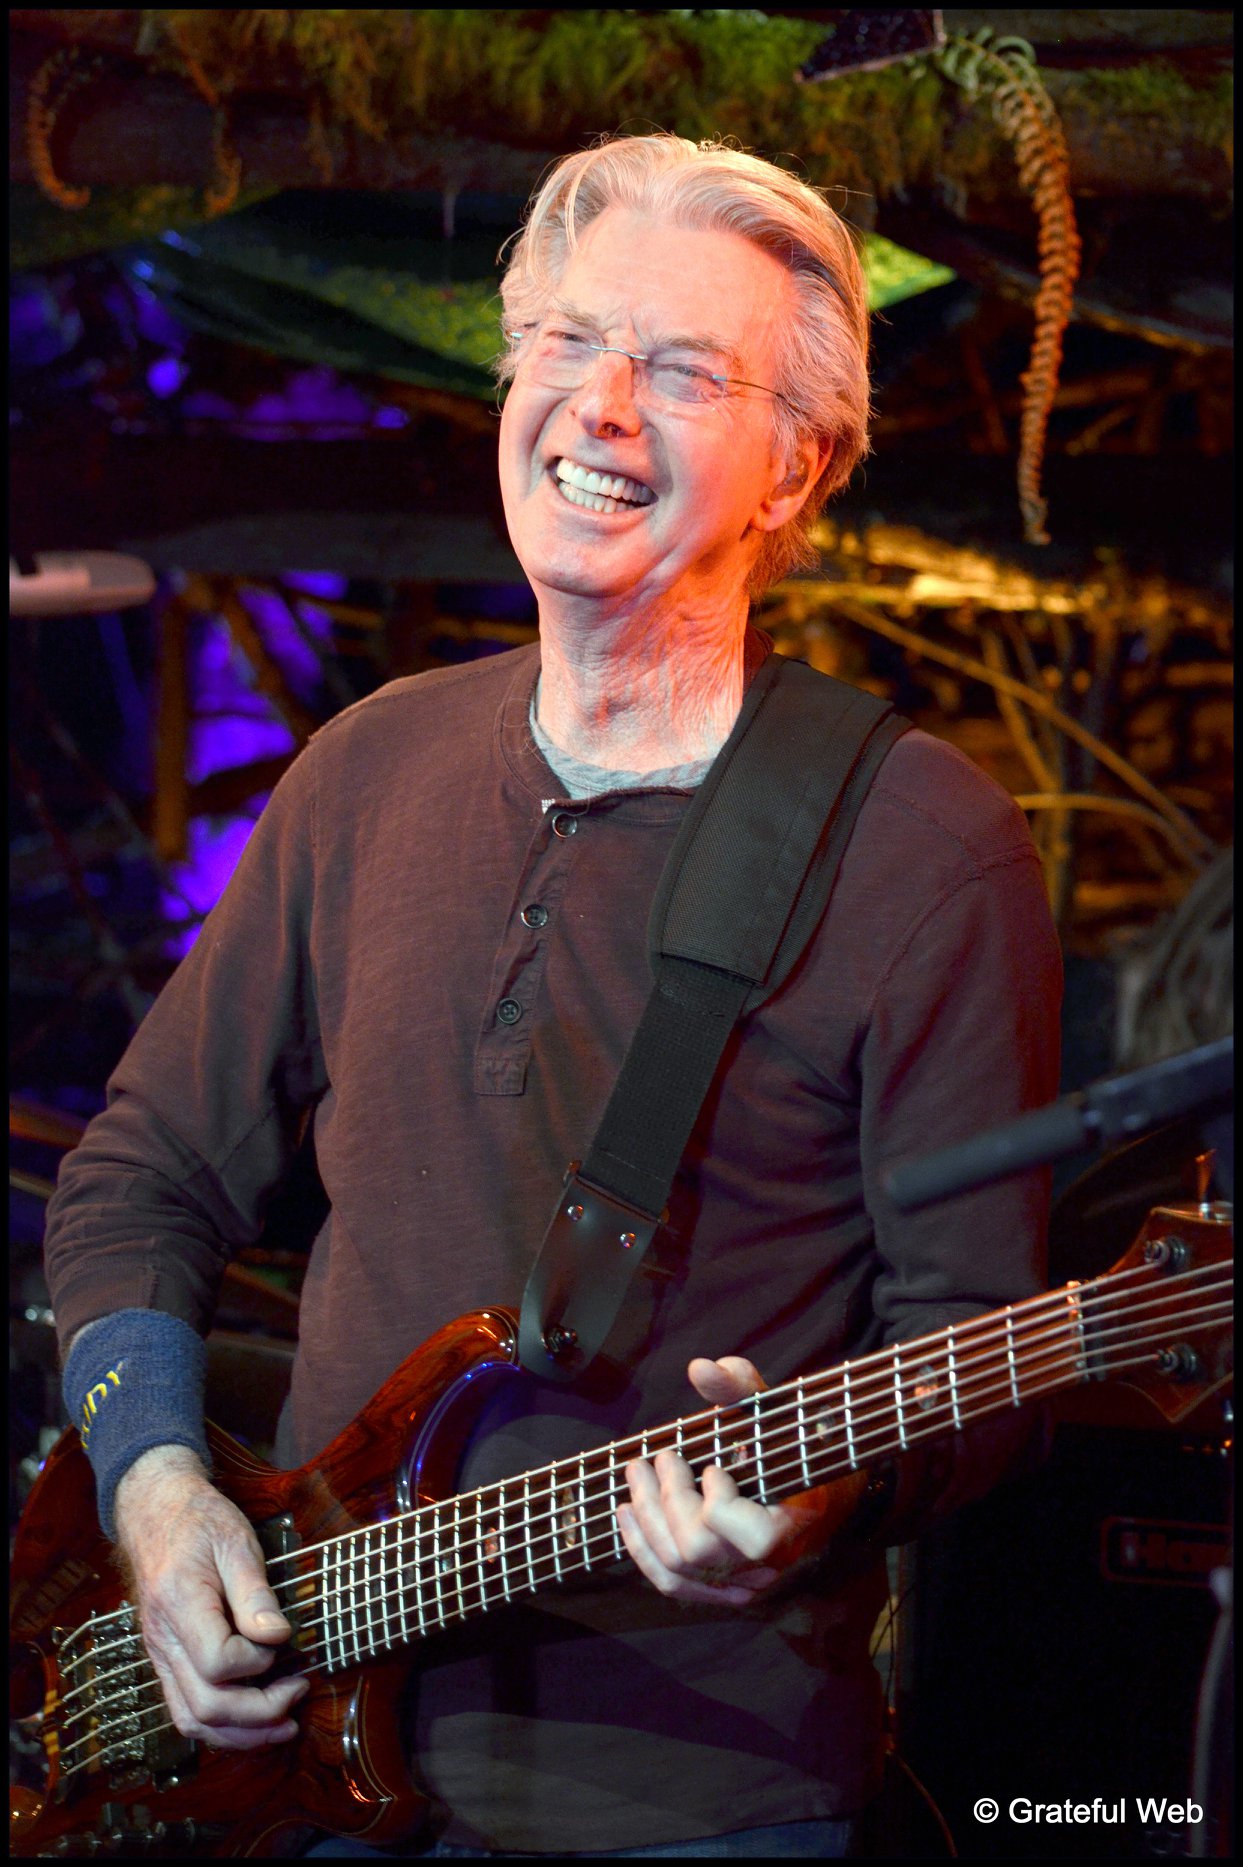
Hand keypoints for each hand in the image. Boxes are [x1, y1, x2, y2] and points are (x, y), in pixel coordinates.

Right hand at [114, 1444, 308, 1749]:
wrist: (156, 1511)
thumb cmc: (200, 1521)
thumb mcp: (236, 1541)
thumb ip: (255, 1593)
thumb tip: (278, 1637)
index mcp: (180, 1604)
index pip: (218, 1661)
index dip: (257, 1661)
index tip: (283, 1638)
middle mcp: (163, 1640)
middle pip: (206, 1705)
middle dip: (260, 1713)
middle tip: (299, 1691)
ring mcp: (159, 1654)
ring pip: (191, 1720)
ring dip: (241, 1734)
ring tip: (283, 1725)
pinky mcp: (164, 1660)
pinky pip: (185, 1709)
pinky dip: (220, 1726)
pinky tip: (252, 1719)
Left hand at [617, 1356, 869, 1606]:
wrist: (815, 1487)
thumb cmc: (792, 1443)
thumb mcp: (773, 1410)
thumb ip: (740, 1388)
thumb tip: (700, 1368)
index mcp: (798, 1522)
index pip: (753, 1539)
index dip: (721, 1505)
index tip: (711, 1468)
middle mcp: (772, 1564)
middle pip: (700, 1550)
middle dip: (668, 1499)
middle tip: (657, 1459)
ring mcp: (746, 1582)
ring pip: (679, 1569)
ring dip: (646, 1521)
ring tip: (636, 1478)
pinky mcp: (723, 1588)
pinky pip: (674, 1584)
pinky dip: (642, 1550)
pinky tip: (627, 1515)